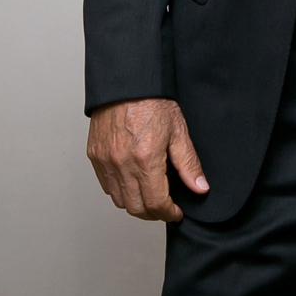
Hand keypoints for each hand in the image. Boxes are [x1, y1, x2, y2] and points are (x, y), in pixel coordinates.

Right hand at [87, 97, 208, 220]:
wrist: (127, 82)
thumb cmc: (153, 102)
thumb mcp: (179, 131)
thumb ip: (188, 164)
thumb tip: (200, 188)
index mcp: (146, 160)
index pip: (156, 204)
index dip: (169, 213)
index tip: (176, 211)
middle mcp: (122, 165)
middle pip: (136, 208)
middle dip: (154, 212)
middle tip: (165, 205)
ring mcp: (106, 162)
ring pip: (119, 200)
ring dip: (136, 203)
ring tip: (149, 192)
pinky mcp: (95, 156)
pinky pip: (106, 186)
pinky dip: (119, 190)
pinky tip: (132, 180)